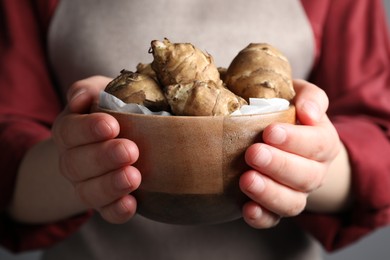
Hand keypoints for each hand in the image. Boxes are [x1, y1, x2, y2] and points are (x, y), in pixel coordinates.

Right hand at [52, 76, 140, 223]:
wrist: (120, 138)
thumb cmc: (115, 109)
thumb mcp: (102, 91)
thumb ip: (89, 89)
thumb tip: (80, 98)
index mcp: (70, 130)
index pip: (69, 131)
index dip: (87, 130)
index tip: (111, 126)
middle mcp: (73, 160)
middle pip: (76, 164)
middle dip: (102, 158)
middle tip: (130, 150)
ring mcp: (87, 184)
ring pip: (89, 192)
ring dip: (110, 186)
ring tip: (133, 177)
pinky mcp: (107, 202)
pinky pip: (107, 212)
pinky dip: (117, 210)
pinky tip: (131, 204)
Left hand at [239, 79, 340, 227]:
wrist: (287, 143)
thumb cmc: (289, 114)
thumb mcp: (300, 96)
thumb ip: (309, 96)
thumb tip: (308, 111)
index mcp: (323, 142)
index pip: (317, 144)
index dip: (295, 140)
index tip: (270, 132)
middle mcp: (314, 171)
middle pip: (306, 176)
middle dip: (279, 165)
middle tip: (253, 153)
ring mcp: (296, 193)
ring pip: (292, 202)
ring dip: (269, 193)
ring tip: (246, 180)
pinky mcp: (276, 207)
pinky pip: (273, 219)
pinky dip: (261, 217)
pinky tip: (247, 209)